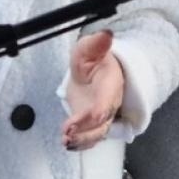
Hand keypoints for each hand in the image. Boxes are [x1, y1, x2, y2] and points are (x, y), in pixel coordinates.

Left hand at [62, 31, 123, 151]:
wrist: (95, 73)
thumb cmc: (93, 61)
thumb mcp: (89, 49)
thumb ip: (95, 44)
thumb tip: (105, 34)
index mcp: (111, 84)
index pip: (108, 100)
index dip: (100, 110)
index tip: (92, 115)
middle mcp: (109, 103)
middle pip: (102, 122)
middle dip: (87, 130)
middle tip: (69, 132)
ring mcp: (101, 117)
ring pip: (97, 133)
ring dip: (82, 140)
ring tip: (67, 141)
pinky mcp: (92, 125)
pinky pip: (90, 138)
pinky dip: (80, 144)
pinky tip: (68, 144)